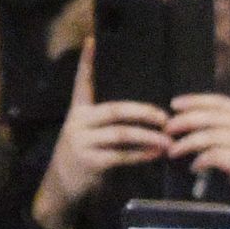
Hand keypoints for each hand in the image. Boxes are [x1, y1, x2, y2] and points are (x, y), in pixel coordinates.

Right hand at [34, 45, 174, 228]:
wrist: (62, 188)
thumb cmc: (83, 157)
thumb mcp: (88, 135)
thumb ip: (107, 124)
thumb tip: (145, 114)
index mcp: (78, 111)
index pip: (82, 82)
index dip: (87, 62)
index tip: (92, 40)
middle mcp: (78, 122)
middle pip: (115, 110)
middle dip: (144, 112)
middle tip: (165, 116)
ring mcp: (82, 142)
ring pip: (122, 134)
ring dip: (148, 137)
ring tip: (167, 139)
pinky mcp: (89, 162)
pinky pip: (121, 155)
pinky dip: (141, 154)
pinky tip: (155, 154)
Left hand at [163, 92, 229, 185]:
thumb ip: (226, 128)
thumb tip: (194, 122)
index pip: (219, 103)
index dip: (196, 100)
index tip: (175, 103)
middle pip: (212, 117)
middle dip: (186, 120)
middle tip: (168, 127)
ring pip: (210, 136)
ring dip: (187, 143)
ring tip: (173, 150)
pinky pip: (215, 156)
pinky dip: (201, 160)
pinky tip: (194, 166)